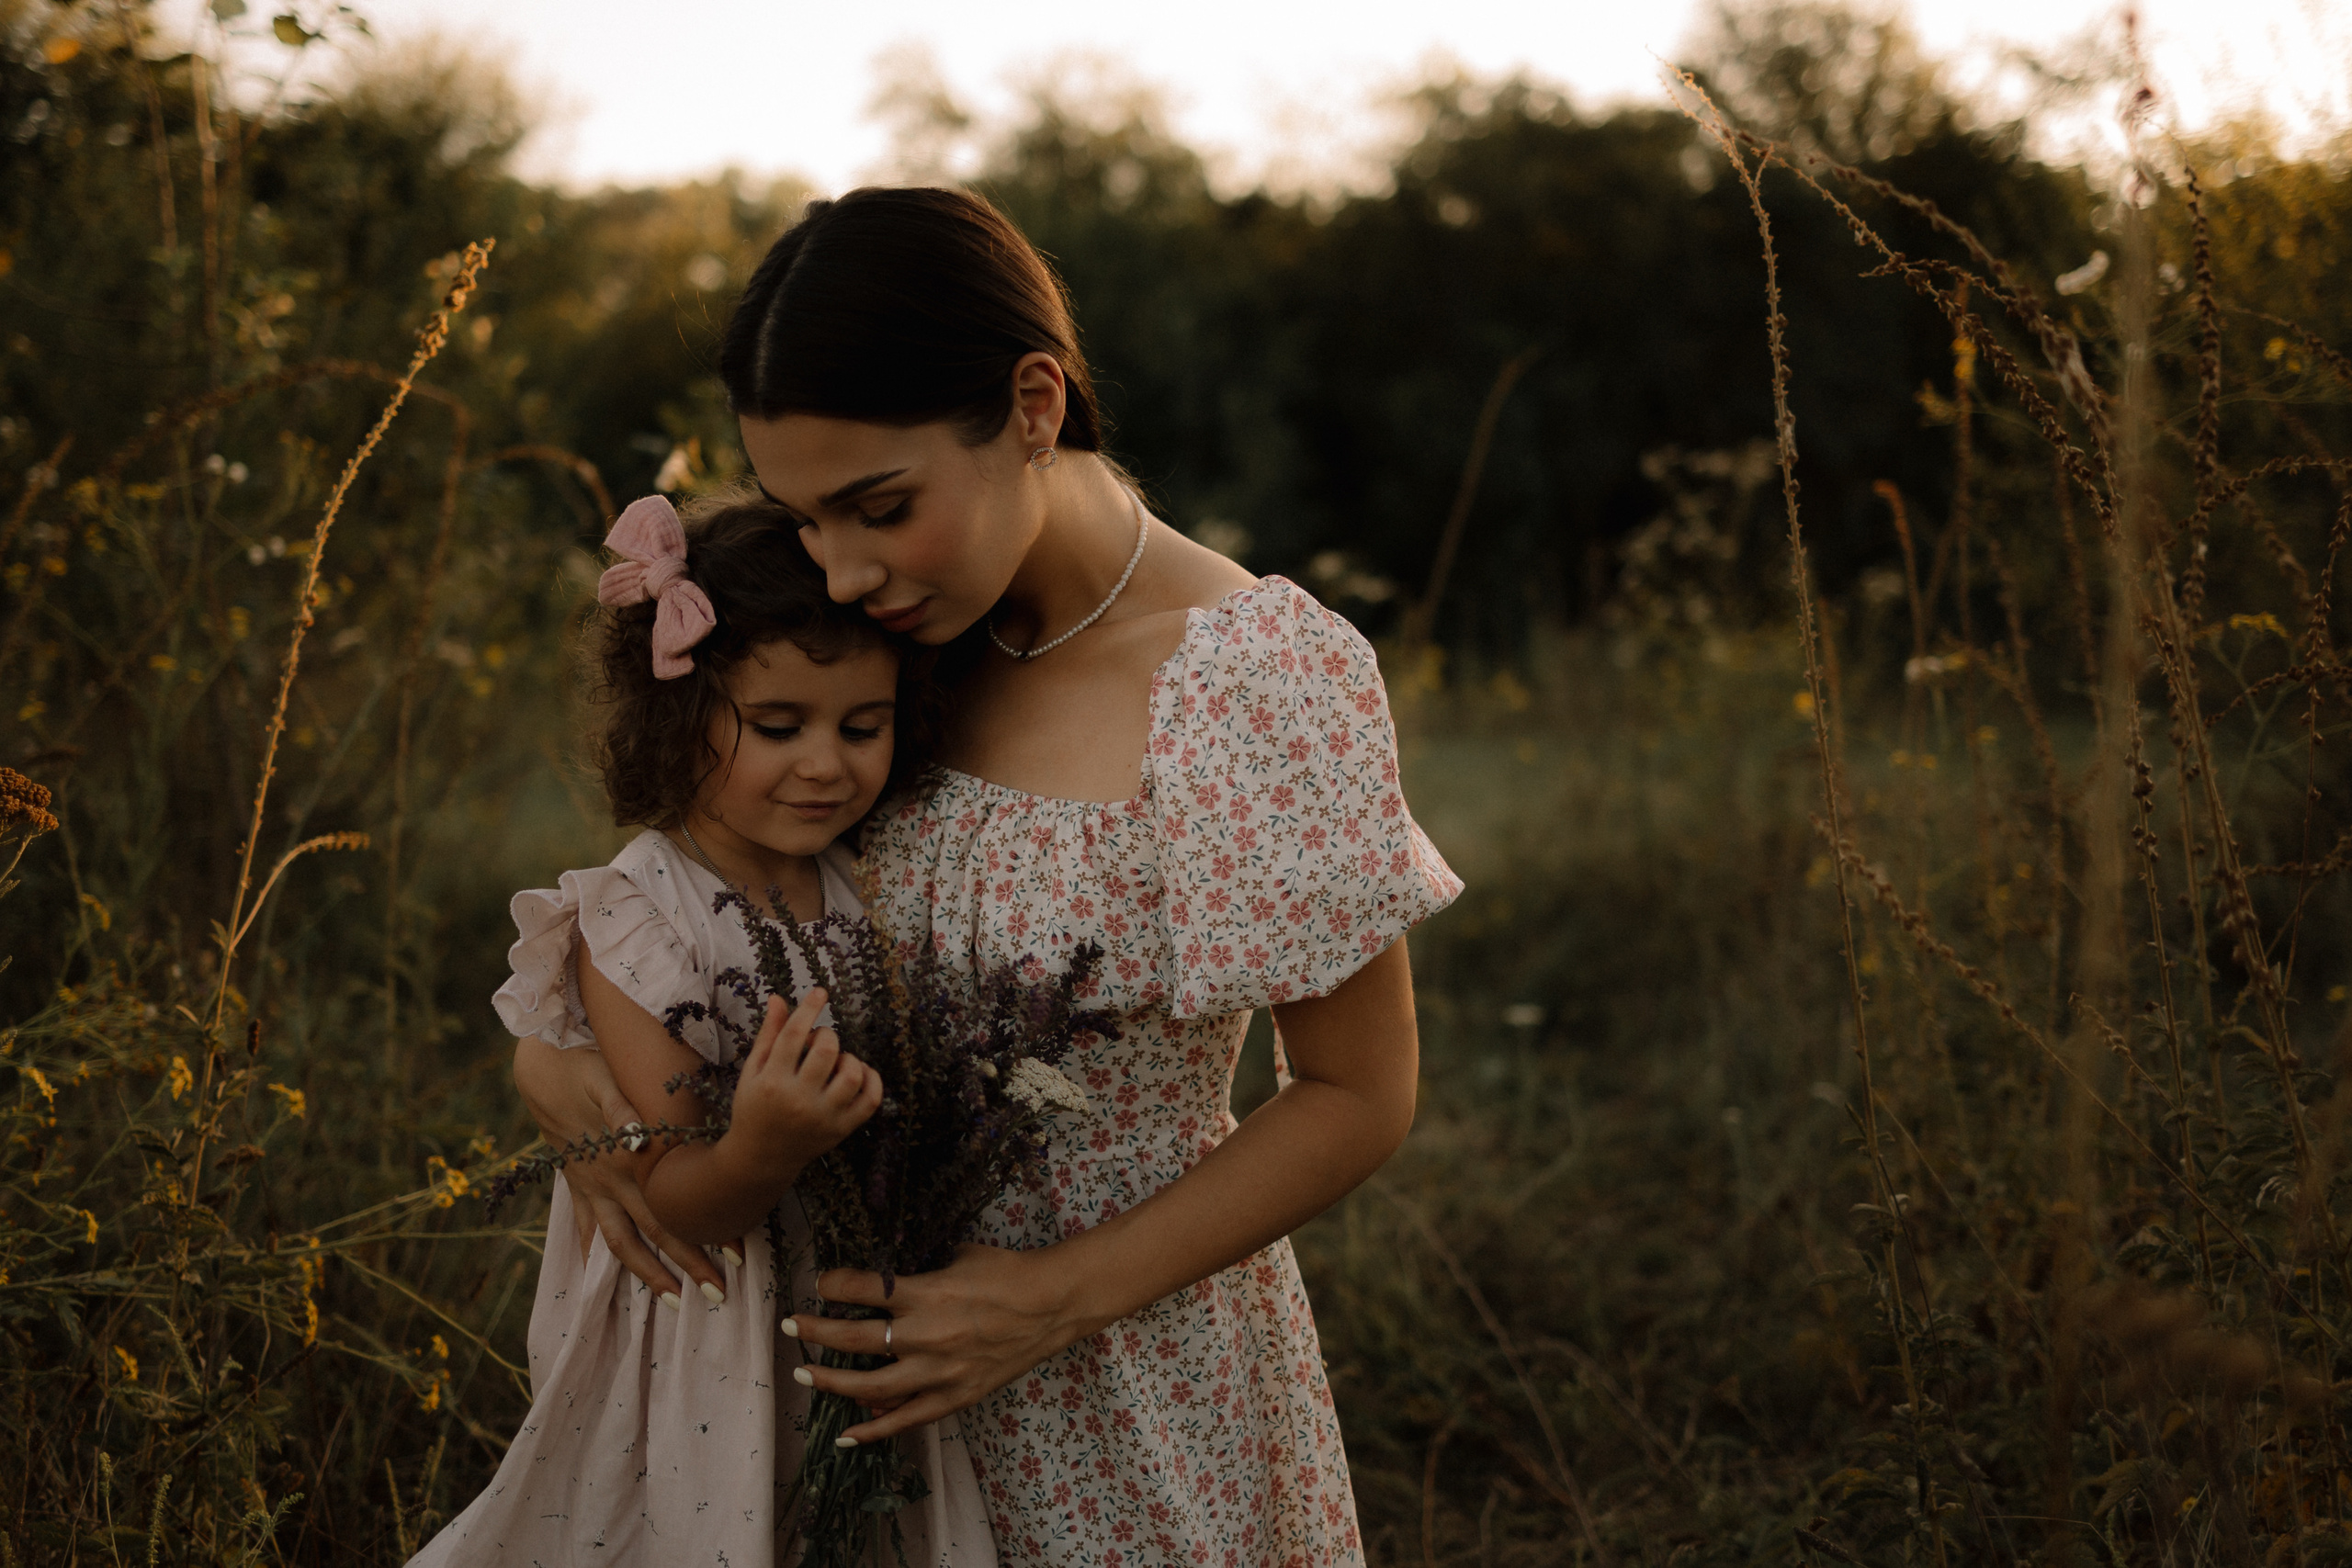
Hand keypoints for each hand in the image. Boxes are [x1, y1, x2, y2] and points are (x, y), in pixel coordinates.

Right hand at [511, 1034, 734, 1303]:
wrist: (542, 1069)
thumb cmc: (587, 1067)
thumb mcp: (607, 1080)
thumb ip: (623, 1109)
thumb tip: (640, 1138)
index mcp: (630, 1160)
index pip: (672, 1206)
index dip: (704, 1230)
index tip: (738, 1253)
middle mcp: (612, 1181)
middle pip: (655, 1232)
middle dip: (688, 1265)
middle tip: (719, 1295)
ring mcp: (592, 1187)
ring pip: (621, 1242)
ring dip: (648, 1275)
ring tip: (674, 1304)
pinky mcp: (577, 1185)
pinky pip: (586, 1228)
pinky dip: (593, 1256)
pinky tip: (603, 1282)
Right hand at [724, 990, 883, 1176]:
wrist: (761, 1157)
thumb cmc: (754, 1108)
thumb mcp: (753, 1071)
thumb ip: (769, 1035)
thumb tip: (779, 997)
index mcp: (772, 1082)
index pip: (794, 1035)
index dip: (809, 1008)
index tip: (820, 993)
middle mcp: (799, 1100)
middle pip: (826, 1051)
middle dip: (827, 1035)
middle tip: (819, 1040)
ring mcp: (824, 1117)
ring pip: (852, 1075)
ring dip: (848, 1058)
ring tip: (835, 1061)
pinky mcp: (842, 1130)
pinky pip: (871, 1100)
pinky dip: (872, 1080)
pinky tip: (858, 1072)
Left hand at [782, 1244, 1084, 1444]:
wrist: (1051, 1306)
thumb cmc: (1006, 1272)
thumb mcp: (957, 1257)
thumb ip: (919, 1272)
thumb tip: (884, 1281)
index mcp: (925, 1293)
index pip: (862, 1289)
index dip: (833, 1285)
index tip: (820, 1283)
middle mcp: (925, 1335)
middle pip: (853, 1339)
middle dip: (815, 1331)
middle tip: (790, 1327)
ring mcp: (938, 1372)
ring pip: (869, 1387)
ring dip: (830, 1381)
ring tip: (804, 1375)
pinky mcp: (954, 1397)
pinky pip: (905, 1420)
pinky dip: (873, 1431)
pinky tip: (844, 1435)